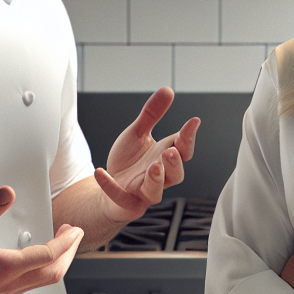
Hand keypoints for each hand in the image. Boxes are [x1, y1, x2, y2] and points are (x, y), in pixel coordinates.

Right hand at [0, 187, 82, 293]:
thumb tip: (6, 194)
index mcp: (2, 266)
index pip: (47, 255)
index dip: (66, 242)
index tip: (74, 229)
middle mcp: (8, 283)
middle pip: (54, 272)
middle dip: (69, 252)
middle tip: (74, 234)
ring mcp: (6, 292)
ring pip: (45, 281)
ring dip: (59, 262)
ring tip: (63, 243)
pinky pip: (33, 285)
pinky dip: (45, 270)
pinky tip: (41, 259)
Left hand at [94, 87, 200, 222]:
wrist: (107, 186)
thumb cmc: (128, 161)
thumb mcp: (137, 133)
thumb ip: (151, 114)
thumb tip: (167, 90)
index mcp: (164, 158)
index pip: (183, 150)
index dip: (189, 137)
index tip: (193, 122)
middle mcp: (158, 177)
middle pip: (176, 175)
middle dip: (175, 163)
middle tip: (171, 150)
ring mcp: (143, 192)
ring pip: (156, 191)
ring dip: (156, 180)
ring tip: (154, 166)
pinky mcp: (127, 204)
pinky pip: (121, 198)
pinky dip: (110, 187)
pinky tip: (100, 172)